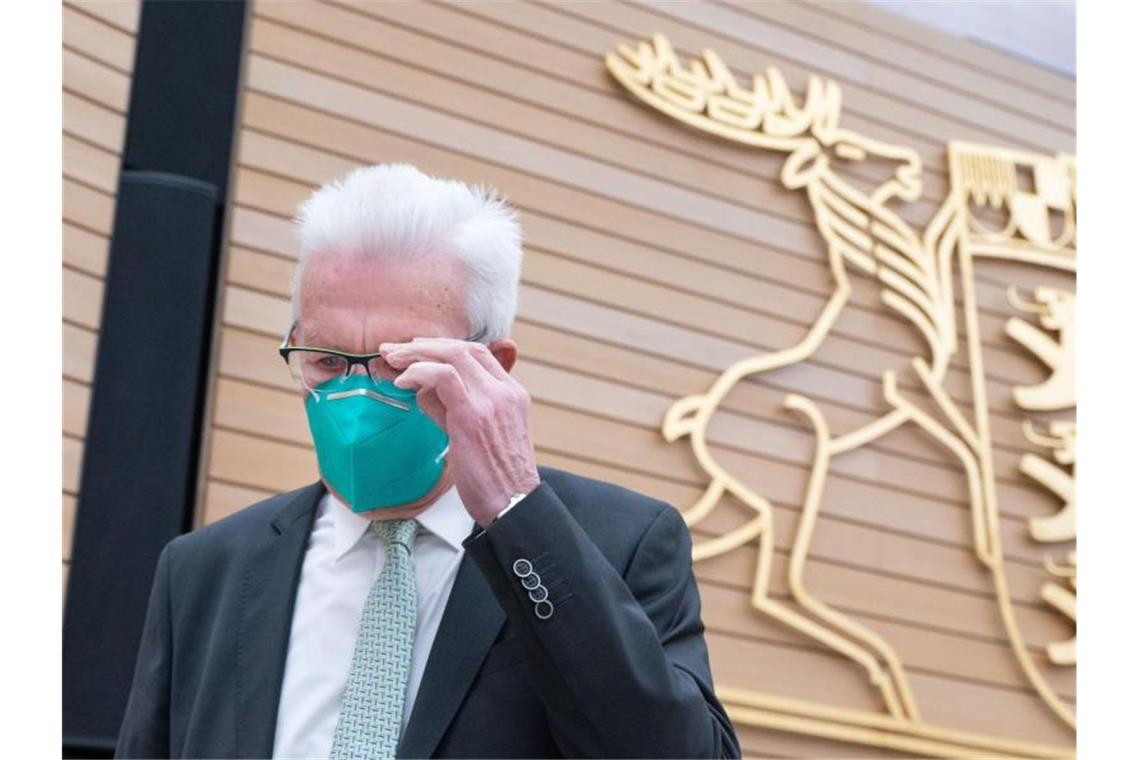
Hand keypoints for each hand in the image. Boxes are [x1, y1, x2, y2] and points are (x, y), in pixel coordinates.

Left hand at [380, 337, 540, 526]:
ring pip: (452, 355)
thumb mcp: (479, 434)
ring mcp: (491, 400)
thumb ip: (453, 408)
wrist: (514, 504)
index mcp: (512, 393)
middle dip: (424, 346)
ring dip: (417, 354)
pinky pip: (442, 377)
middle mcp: (505, 391)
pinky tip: (401, 383)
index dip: (444, 347)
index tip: (418, 350)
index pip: (478, 353)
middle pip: (463, 349)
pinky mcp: (473, 415)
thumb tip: (423, 391)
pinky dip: (418, 372)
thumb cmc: (495, 478)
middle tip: (395, 351)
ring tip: (392, 360)